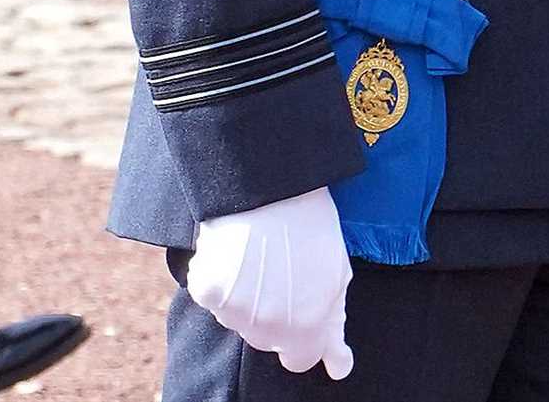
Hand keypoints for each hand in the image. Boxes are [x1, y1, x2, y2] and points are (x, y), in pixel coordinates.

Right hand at [186, 186, 352, 378]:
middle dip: (276, 313)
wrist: (270, 181)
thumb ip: (334, 320)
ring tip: (259, 253)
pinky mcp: (209, 292)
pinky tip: (233, 250)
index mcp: (308, 325)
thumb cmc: (310, 219)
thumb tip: (338, 367)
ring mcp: (237, 312)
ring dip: (247, 297)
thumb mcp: (336, 270)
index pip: (300, 358)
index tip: (302, 308)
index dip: (303, 334)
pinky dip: (219, 278)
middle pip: (268, 338)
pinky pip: (213, 295)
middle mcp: (271, 328)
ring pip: (239, 319)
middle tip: (281, 267)